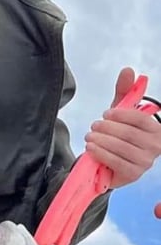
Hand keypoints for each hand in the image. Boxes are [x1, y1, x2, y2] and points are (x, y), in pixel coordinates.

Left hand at [85, 68, 160, 214]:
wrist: (107, 164)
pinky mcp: (133, 174)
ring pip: (121, 147)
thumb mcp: (120, 114)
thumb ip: (125, 92)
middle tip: (94, 125)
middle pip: (129, 134)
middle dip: (108, 128)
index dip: (122, 114)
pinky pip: (116, 161)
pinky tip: (91, 148)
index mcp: (157, 130)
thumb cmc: (117, 136)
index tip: (106, 112)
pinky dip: (101, 153)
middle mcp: (156, 146)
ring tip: (90, 136)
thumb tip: (127, 70)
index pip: (141, 118)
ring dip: (102, 140)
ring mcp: (145, 162)